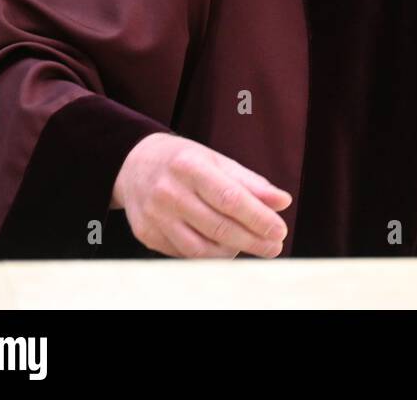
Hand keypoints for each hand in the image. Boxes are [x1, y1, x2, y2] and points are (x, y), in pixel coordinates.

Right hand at [111, 132, 292, 257]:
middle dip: (252, 241)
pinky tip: (223, 247)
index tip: (280, 231)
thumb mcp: (217, 161)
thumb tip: (283, 202)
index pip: (230, 198)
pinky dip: (208, 255)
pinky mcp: (146, 234)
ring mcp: (154, 216)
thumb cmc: (186, 161)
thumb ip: (251, 183)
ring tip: (250, 246)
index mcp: (190, 166)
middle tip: (274, 247)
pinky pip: (183, 254)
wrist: (134, 165)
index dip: (258, 218)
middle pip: (218, 227)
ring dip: (231, 252)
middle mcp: (168, 192)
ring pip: (200, 248)